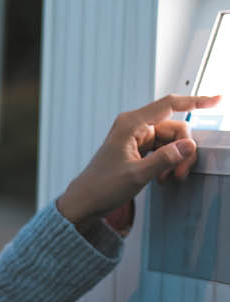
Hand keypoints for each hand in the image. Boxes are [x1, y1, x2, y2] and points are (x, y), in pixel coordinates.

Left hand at [55, 93, 221, 227]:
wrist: (85, 201)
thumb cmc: (102, 187)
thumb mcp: (137, 175)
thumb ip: (164, 159)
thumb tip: (188, 145)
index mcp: (131, 124)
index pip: (169, 105)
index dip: (196, 101)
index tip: (217, 100)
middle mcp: (134, 126)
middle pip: (176, 128)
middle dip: (184, 149)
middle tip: (180, 173)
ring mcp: (136, 137)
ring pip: (172, 140)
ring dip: (176, 159)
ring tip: (169, 178)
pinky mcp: (137, 148)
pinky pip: (163, 149)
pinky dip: (168, 162)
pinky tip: (162, 177)